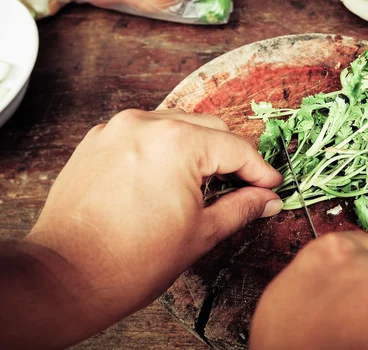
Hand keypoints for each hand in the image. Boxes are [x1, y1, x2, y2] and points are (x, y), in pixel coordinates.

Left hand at [6, 109, 282, 348]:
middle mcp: (146, 124)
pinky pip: (146, 133)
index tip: (270, 186)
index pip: (236, 147)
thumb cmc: (128, 261)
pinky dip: (165, 149)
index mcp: (177, 144)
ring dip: (198, 149)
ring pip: (177, 125)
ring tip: (203, 185)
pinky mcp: (99, 140)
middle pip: (209, 128)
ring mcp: (118, 129)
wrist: (66, 276)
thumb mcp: (200, 234)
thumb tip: (267, 199)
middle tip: (243, 187)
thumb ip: (242, 208)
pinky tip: (168, 178)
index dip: (259, 170)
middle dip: (231, 157)